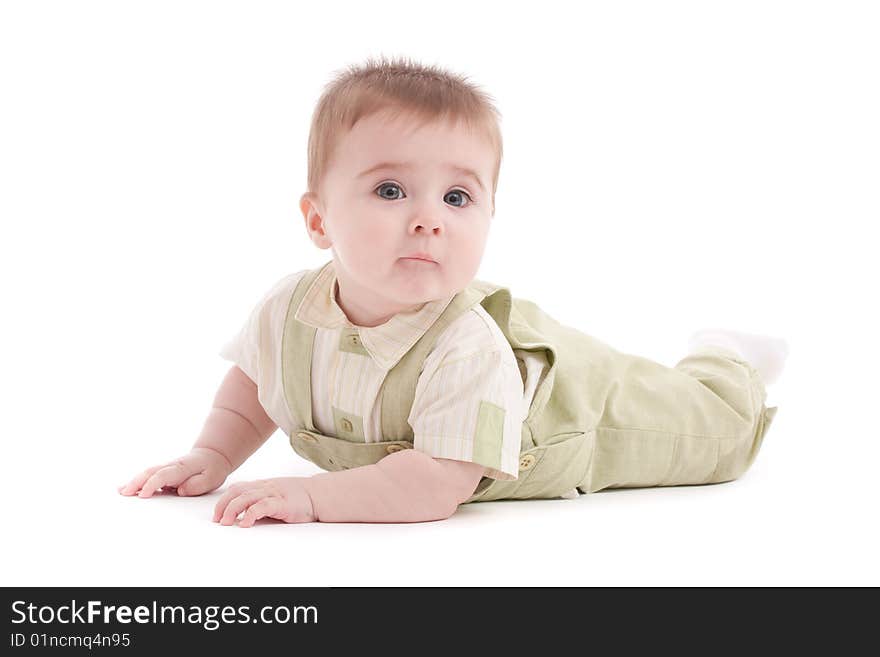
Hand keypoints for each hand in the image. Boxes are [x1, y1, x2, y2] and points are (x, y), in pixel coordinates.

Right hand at [118, 447, 232, 497]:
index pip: (163, 475)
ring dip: (133, 481)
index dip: (152, 484)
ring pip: (147, 472)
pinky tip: (125, 488)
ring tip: (121, 491)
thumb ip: (197, 484)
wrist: (212, 455)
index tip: (143, 495)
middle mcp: (171, 466)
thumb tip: (180, 490)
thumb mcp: (212, 477)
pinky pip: (148, 475)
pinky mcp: (163, 471)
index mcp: (182, 468)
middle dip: (136, 482)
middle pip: (151, 472)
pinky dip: (136, 481)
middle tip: (124, 493)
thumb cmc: (212, 469)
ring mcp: (166, 467)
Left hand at [213, 477, 315, 526]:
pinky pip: (263, 506)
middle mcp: (266, 487)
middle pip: (238, 491)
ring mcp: (274, 493)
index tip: (216, 515)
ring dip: (232, 510)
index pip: (238, 488)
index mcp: (263, 485)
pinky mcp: (283, 503)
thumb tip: (242, 517)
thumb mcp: (276, 497)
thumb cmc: (298, 499)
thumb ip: (260, 503)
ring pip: (247, 497)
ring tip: (226, 523)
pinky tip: (245, 523)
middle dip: (223, 505)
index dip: (224, 500)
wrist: (320, 495)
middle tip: (218, 521)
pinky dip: (251, 514)